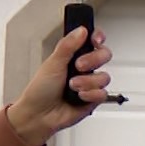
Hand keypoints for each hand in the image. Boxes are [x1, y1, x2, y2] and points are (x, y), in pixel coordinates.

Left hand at [4, 27, 114, 145]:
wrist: (39, 115)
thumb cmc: (40, 90)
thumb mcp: (52, 63)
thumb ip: (68, 45)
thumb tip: (81, 30)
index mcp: (72, 57)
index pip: (92, 41)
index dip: (98, 38)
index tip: (95, 39)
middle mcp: (83, 69)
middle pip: (104, 55)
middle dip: (93, 59)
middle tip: (79, 66)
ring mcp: (89, 84)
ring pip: (104, 76)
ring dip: (87, 82)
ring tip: (73, 87)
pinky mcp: (94, 99)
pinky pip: (103, 93)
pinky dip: (90, 95)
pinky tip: (79, 97)